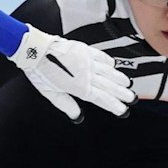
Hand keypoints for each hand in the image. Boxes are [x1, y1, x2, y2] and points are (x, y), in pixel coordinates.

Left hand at [10, 27, 131, 119]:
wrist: (36, 50)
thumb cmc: (40, 71)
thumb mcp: (50, 93)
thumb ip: (66, 105)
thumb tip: (77, 116)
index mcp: (78, 86)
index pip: (101, 98)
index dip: (113, 105)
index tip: (123, 110)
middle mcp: (86, 74)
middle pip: (109, 86)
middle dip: (122, 93)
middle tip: (131, 98)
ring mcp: (87, 61)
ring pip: (109, 71)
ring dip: (119, 78)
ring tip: (127, 84)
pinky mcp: (85, 50)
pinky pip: (102, 56)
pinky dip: (109, 62)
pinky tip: (113, 65)